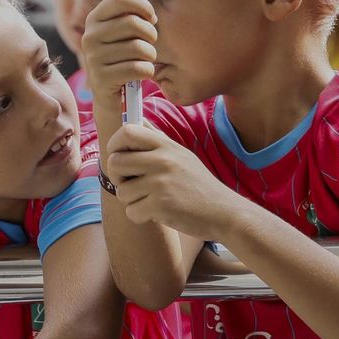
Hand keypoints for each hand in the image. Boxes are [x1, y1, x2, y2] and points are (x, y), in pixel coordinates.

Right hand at [80, 0, 157, 99]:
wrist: (110, 94)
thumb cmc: (120, 57)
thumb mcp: (118, 31)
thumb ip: (122, 8)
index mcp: (94, 19)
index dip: (143, 5)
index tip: (150, 17)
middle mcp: (90, 36)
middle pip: (133, 23)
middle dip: (151, 33)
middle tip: (151, 42)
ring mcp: (93, 58)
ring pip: (138, 48)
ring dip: (150, 55)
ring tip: (147, 59)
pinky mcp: (102, 78)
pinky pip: (138, 68)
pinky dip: (148, 71)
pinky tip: (143, 72)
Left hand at [102, 123, 235, 238]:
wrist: (223, 212)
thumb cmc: (198, 185)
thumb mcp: (181, 155)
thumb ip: (157, 140)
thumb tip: (135, 121)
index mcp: (166, 145)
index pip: (127, 132)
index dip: (114, 144)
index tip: (118, 156)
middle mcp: (162, 160)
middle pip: (115, 162)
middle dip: (117, 177)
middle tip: (131, 184)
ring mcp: (160, 182)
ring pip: (121, 191)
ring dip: (131, 200)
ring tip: (151, 200)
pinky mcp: (160, 205)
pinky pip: (131, 211)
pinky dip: (140, 217)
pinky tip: (157, 213)